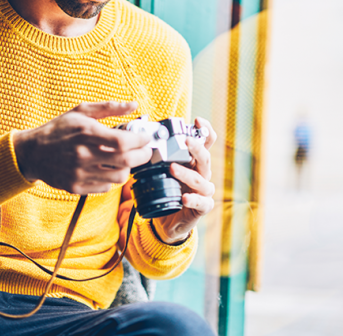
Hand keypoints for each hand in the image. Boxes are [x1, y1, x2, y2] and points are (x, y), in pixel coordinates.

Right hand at [13, 101, 151, 195]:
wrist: (31, 152)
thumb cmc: (58, 130)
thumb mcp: (81, 112)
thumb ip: (109, 107)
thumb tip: (133, 105)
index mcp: (85, 133)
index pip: (122, 141)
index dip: (140, 140)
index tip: (145, 137)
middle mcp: (83, 154)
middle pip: (126, 161)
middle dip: (143, 155)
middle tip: (145, 150)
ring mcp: (79, 173)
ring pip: (119, 177)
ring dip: (129, 168)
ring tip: (126, 160)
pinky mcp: (76, 187)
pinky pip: (106, 187)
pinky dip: (112, 178)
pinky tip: (108, 168)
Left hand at [118, 118, 216, 246]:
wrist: (168, 221)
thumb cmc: (166, 191)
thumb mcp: (160, 171)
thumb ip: (155, 156)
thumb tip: (137, 138)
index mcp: (194, 162)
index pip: (206, 142)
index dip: (205, 130)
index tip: (197, 120)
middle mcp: (202, 174)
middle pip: (205, 158)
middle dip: (197, 148)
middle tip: (186, 140)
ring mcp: (204, 190)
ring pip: (201, 180)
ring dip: (187, 173)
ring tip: (173, 169)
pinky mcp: (202, 207)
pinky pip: (202, 202)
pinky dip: (194, 199)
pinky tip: (184, 198)